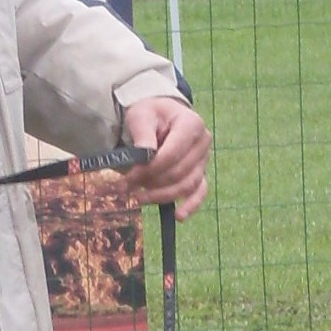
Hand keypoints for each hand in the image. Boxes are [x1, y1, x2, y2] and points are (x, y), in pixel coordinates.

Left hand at [121, 96, 210, 219]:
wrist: (160, 116)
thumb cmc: (150, 114)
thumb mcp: (141, 117)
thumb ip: (143, 136)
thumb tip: (144, 160)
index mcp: (191, 124)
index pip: (171, 155)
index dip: (149, 170)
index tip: (127, 178)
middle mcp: (203, 142)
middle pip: (178, 172)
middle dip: (151, 183)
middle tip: (127, 187)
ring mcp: (204, 160)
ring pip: (186, 185)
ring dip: (161, 196)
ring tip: (139, 198)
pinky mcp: (201, 173)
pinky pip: (200, 192)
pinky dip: (191, 205)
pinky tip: (179, 216)